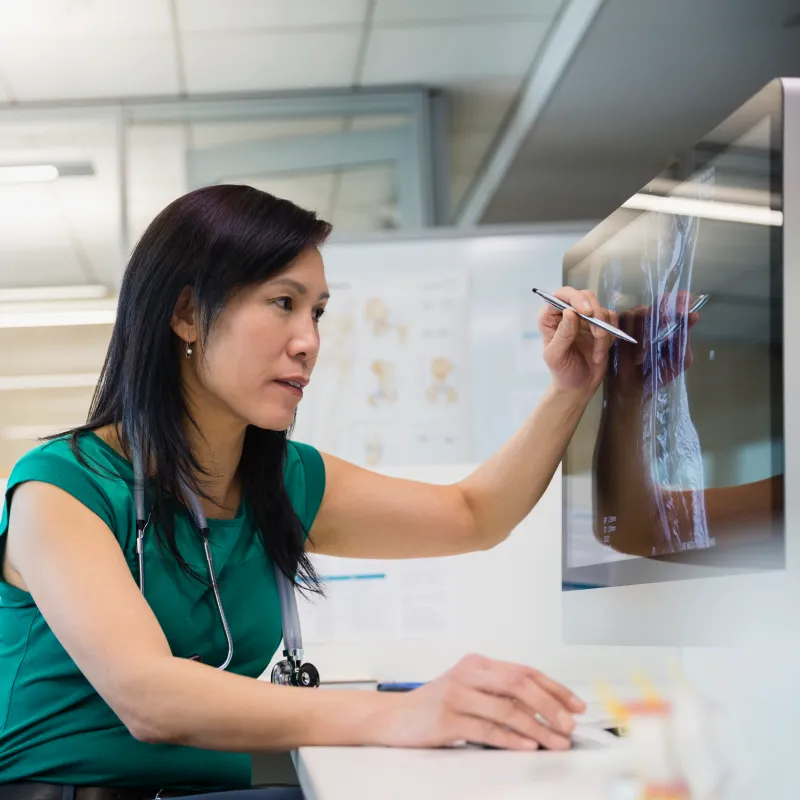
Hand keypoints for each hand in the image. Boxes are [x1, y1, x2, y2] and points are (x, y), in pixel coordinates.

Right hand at [372, 653, 584, 750]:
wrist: (393, 717)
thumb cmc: (435, 706)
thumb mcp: (469, 690)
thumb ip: (499, 694)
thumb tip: (545, 711)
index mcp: (477, 664)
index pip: (524, 671)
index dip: (554, 687)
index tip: (576, 705)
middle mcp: (468, 674)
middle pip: (518, 683)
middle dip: (550, 704)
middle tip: (569, 724)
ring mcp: (456, 695)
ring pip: (506, 707)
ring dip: (537, 726)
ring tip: (556, 740)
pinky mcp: (447, 718)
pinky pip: (486, 728)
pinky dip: (511, 738)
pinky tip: (527, 745)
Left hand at [538, 287, 615, 395]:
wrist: (578, 386)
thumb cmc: (562, 372)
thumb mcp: (556, 356)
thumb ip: (562, 334)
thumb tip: (569, 312)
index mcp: (550, 317)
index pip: (561, 295)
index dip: (575, 298)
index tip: (587, 312)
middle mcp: (568, 314)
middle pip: (585, 296)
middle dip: (595, 313)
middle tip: (598, 334)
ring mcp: (585, 319)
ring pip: (601, 309)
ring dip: (603, 330)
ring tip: (597, 352)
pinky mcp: (600, 326)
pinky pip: (611, 320)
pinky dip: (610, 336)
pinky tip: (600, 352)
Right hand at [611, 292, 700, 398]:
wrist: (635, 388)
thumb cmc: (659, 373)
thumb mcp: (679, 359)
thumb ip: (685, 338)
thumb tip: (694, 315)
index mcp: (671, 324)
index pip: (678, 303)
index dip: (681, 301)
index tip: (682, 306)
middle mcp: (654, 318)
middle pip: (659, 304)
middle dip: (662, 317)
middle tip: (664, 334)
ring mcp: (636, 320)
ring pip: (641, 312)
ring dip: (644, 334)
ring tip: (644, 356)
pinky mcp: (619, 324)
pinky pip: (625, 318)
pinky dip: (631, 335)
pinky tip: (633, 354)